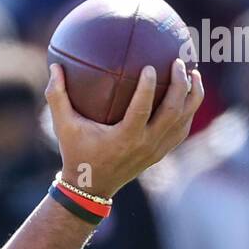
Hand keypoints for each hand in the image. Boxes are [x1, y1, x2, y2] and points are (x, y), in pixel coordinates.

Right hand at [46, 58, 203, 198]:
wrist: (90, 186)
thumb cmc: (75, 152)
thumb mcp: (62, 126)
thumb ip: (57, 96)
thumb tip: (54, 66)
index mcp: (124, 137)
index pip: (142, 109)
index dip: (149, 87)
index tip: (151, 66)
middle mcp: (145, 144)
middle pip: (172, 112)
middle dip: (180, 85)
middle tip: (179, 62)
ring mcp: (156, 150)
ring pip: (183, 120)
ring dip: (192, 96)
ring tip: (194, 73)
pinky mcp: (160, 153)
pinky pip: (181, 130)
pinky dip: (187, 111)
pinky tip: (187, 94)